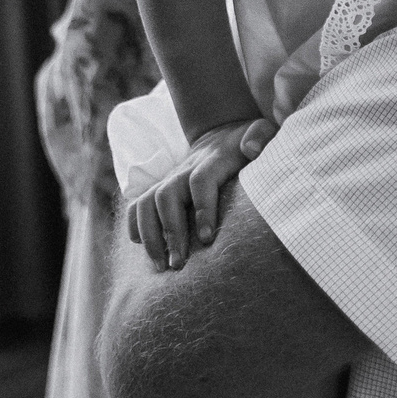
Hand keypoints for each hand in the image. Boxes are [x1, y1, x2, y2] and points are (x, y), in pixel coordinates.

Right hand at [126, 116, 275, 270]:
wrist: (221, 134)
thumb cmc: (247, 141)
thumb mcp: (262, 131)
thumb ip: (260, 137)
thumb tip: (251, 149)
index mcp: (214, 160)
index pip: (201, 181)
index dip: (203, 209)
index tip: (206, 239)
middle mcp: (186, 168)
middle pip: (167, 195)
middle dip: (170, 231)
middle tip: (179, 264)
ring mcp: (170, 178)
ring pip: (146, 202)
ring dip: (150, 235)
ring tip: (161, 266)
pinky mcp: (160, 188)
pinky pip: (137, 205)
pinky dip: (135, 226)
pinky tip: (143, 249)